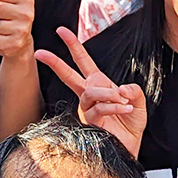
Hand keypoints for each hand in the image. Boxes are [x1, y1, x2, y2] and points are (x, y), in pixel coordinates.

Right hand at [36, 26, 146, 154]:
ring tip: (123, 101)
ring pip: (90, 91)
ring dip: (109, 93)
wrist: (130, 146)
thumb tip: (121, 88)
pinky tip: (125, 109)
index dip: (73, 46)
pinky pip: (101, 108)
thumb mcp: (137, 101)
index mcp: (98, 85)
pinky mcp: (91, 122)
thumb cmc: (130, 125)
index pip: (83, 62)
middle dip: (55, 62)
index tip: (61, 31)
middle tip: (40, 52)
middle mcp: (89, 96)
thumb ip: (132, 90)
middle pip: (68, 75)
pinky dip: (116, 106)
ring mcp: (88, 109)